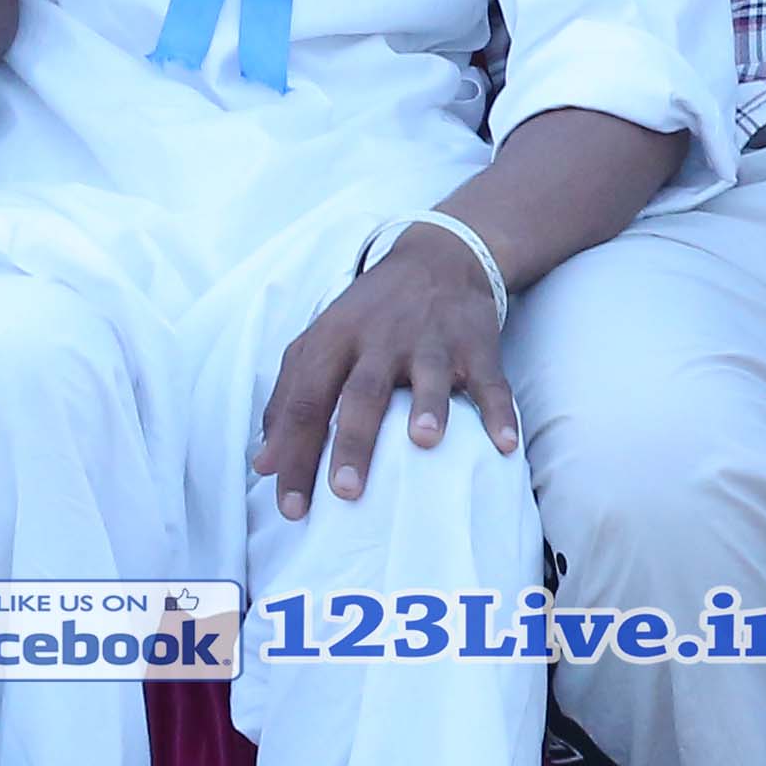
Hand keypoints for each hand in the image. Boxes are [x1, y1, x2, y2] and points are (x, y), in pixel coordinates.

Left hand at [254, 226, 511, 515]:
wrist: (437, 258)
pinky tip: (502, 443)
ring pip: (428, 377)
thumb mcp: (320, 341)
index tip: (290, 507)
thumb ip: (288, 399)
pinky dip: (497, 411)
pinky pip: (489, 381)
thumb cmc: (368, 316)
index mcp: (334, 340)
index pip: (306, 401)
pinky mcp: (475, 345)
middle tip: (344, 492)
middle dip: (352, 442)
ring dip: (428, 408)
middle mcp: (380, 340)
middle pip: (362, 393)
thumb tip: (262, 463)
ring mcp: (431, 342)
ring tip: (425, 442)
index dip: (294, 453)